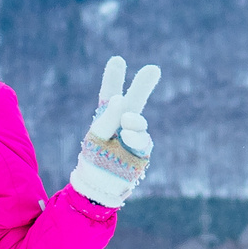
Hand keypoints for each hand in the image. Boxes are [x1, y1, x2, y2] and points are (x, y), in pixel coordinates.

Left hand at [67, 56, 159, 208]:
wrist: (99, 188)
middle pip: (133, 101)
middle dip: (142, 85)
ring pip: (138, 122)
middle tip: (154, 68)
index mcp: (106, 117)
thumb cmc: (93, 160)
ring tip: (126, 123)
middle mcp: (122, 124)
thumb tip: (122, 100)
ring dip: (133, 121)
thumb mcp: (96, 135)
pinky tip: (127, 138)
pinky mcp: (142, 152)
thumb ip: (108, 117)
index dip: (114, 78)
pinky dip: (136, 137)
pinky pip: (142, 141)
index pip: (110, 94)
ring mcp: (134, 137)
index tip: (117, 60)